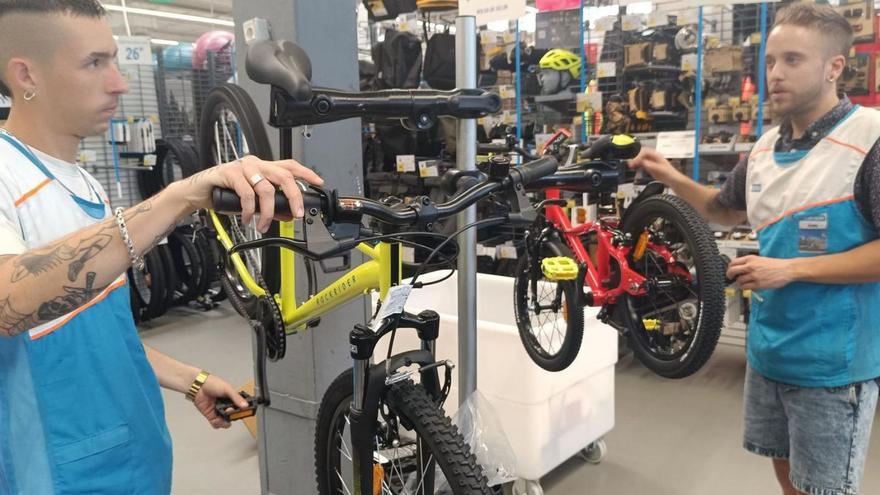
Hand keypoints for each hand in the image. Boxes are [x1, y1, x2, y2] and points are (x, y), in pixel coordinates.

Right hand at [174, 155, 323, 231]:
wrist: (198, 192)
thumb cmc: (225, 193)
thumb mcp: (252, 201)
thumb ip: (270, 205)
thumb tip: (289, 215)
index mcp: (263, 167)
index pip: (289, 166)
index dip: (306, 173)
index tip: (318, 182)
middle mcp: (255, 164)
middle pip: (283, 176)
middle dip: (294, 196)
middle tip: (296, 214)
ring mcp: (242, 167)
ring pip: (265, 188)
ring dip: (268, 212)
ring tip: (263, 225)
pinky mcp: (229, 173)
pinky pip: (246, 193)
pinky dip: (248, 210)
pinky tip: (246, 219)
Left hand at [192, 374, 249, 428]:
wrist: (198, 386)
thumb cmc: (212, 383)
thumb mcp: (227, 389)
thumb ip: (236, 398)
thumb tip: (245, 405)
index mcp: (231, 399)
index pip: (239, 408)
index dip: (241, 411)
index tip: (242, 412)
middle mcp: (225, 406)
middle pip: (233, 416)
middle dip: (232, 416)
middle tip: (230, 411)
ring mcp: (218, 411)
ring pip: (225, 422)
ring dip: (225, 422)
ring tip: (223, 418)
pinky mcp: (210, 416)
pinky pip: (216, 424)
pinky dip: (217, 424)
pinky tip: (217, 420)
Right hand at [628, 147, 677, 183]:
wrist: (673, 181)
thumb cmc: (670, 174)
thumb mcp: (661, 170)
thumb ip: (653, 166)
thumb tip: (645, 163)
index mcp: (657, 155)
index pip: (645, 152)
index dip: (638, 155)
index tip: (634, 161)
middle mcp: (653, 157)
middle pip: (641, 153)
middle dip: (635, 157)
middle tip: (630, 163)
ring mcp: (651, 162)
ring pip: (640, 158)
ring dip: (634, 161)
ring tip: (630, 165)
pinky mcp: (649, 167)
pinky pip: (640, 163)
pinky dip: (636, 165)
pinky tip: (634, 167)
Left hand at [726, 255, 794, 289]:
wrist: (787, 269)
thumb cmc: (776, 265)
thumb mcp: (760, 259)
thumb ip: (750, 263)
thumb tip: (739, 268)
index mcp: (751, 259)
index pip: (733, 262)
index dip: (729, 267)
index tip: (730, 270)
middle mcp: (751, 266)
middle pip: (732, 271)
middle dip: (729, 275)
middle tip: (730, 278)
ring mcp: (754, 275)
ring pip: (739, 280)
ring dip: (740, 283)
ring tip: (744, 283)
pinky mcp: (758, 284)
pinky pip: (746, 287)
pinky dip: (745, 288)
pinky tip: (749, 286)